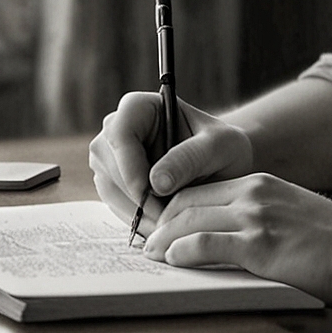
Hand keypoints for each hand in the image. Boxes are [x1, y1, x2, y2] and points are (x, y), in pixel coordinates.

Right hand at [89, 91, 256, 225]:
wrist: (222, 166)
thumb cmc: (223, 148)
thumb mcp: (219, 147)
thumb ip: (190, 158)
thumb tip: (155, 183)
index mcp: (140, 107)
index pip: (120, 133)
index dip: (130, 166)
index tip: (151, 194)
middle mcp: (117, 129)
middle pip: (108, 164)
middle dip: (136, 197)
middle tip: (168, 219)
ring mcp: (110, 157)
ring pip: (108, 187)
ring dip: (137, 213)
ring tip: (171, 224)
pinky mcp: (112, 182)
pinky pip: (114, 204)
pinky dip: (137, 220)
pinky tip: (163, 225)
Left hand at [137, 173, 331, 307]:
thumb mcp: (293, 217)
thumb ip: (262, 220)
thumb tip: (234, 241)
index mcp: (261, 184)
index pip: (201, 190)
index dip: (173, 208)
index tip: (159, 226)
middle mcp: (254, 193)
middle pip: (188, 202)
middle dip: (160, 223)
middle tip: (146, 243)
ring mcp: (255, 218)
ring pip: (190, 221)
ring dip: (164, 240)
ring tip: (152, 256)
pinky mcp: (258, 245)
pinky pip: (205, 244)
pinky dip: (182, 252)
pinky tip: (172, 262)